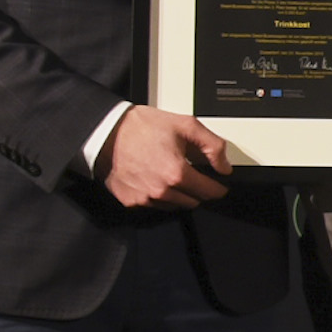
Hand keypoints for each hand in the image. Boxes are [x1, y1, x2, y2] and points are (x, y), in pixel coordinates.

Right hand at [104, 106, 231, 209]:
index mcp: (177, 174)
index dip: (218, 188)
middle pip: (193, 202)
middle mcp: (161, 191)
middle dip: (197, 190)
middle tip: (192, 174)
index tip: (219, 185)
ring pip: (174, 205)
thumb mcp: (185, 125)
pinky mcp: (131, 202)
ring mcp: (145, 199)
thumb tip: (225, 166)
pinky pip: (154, 205)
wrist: (106, 132)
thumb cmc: (141, 127)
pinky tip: (154, 179)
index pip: (209, 192)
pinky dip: (158, 196)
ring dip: (178, 194)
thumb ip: (213, 145)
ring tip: (170, 174)